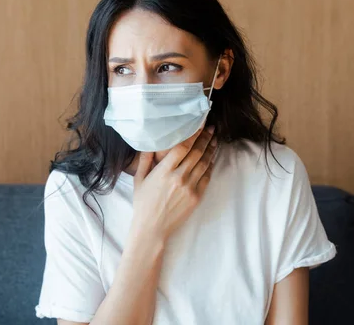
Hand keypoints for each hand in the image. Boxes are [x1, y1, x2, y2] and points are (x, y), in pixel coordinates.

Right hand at [130, 126, 217, 241]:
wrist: (152, 228)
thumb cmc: (143, 203)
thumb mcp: (139, 179)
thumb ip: (145, 160)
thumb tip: (150, 143)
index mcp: (164, 171)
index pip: (182, 147)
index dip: (193, 134)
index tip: (199, 124)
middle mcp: (179, 177)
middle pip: (197, 152)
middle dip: (205, 138)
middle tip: (211, 128)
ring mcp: (190, 188)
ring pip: (204, 163)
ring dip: (211, 150)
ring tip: (214, 139)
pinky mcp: (197, 197)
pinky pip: (207, 177)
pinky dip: (211, 166)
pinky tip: (212, 158)